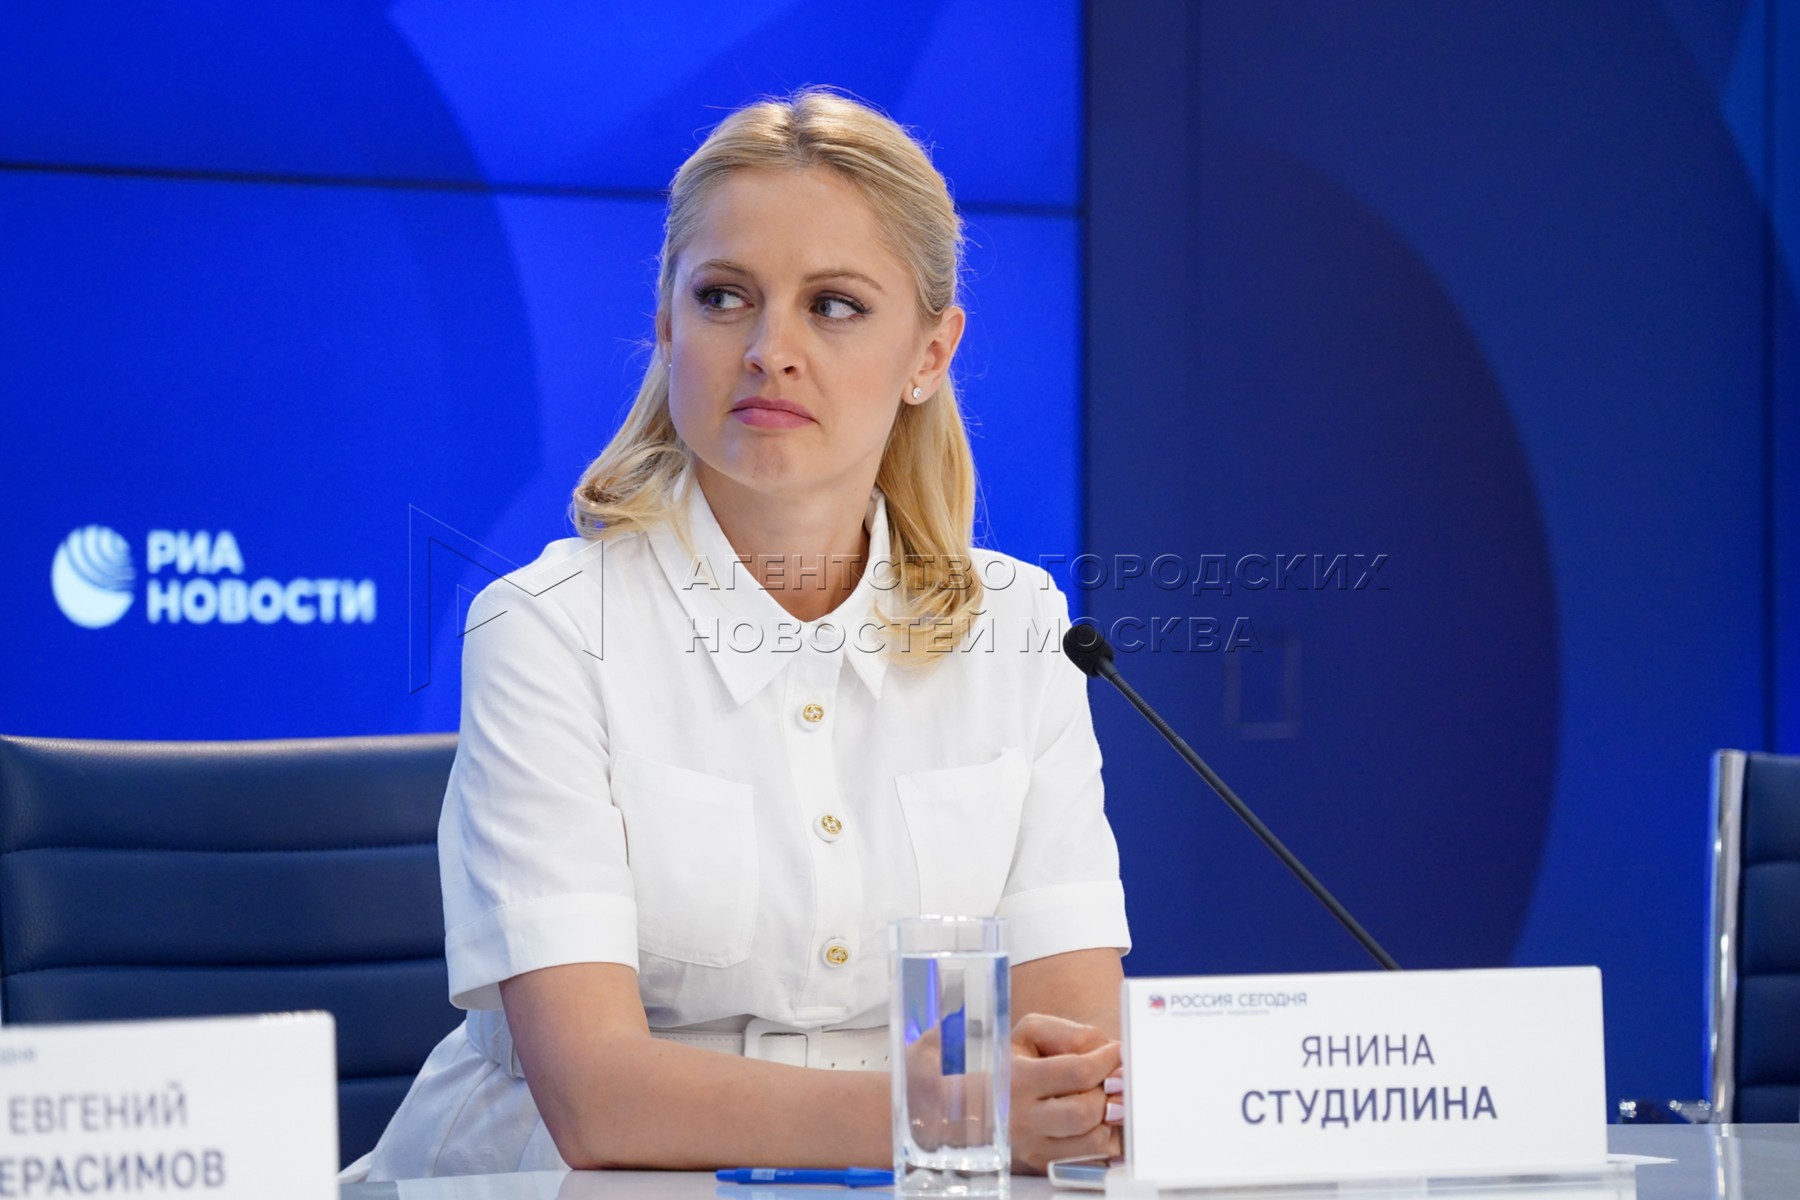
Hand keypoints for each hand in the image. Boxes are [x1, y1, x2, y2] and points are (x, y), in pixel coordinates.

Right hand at [1009, 1013, 1121, 1173]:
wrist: (983, 1106)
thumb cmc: (1015, 1063)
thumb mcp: (1033, 1033)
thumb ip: (1073, 1035)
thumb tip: (1113, 1057)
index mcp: (1018, 1080)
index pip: (1077, 1072)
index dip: (1107, 1061)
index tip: (1117, 1053)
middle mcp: (1023, 1120)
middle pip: (1085, 1112)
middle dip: (1108, 1093)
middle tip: (1112, 1080)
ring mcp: (1035, 1148)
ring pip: (1094, 1142)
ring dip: (1112, 1119)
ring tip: (1108, 1099)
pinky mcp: (1048, 1166)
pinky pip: (1095, 1159)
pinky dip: (1108, 1138)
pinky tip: (1100, 1120)